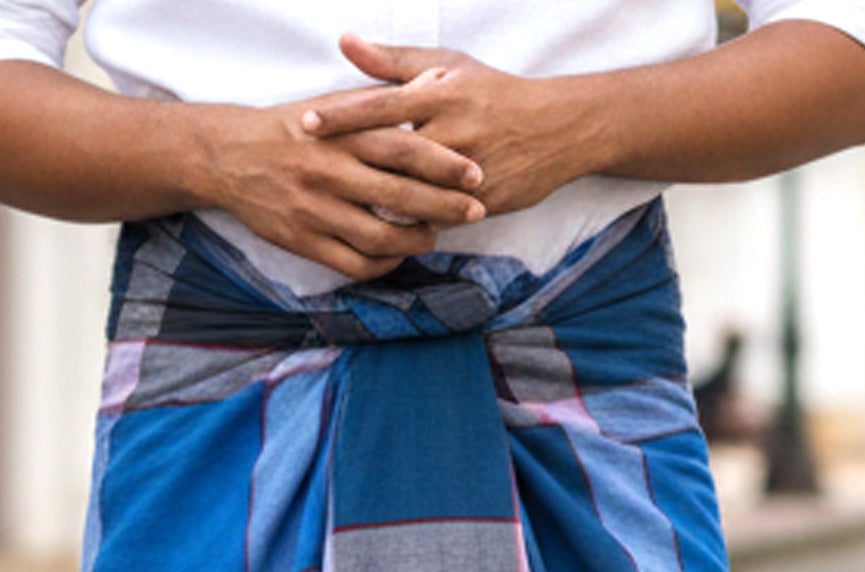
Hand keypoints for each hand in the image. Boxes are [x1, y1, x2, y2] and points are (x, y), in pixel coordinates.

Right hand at [197, 97, 485, 280]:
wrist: (229, 157)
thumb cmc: (292, 128)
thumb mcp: (335, 103)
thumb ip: (386, 98)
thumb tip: (439, 79)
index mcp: (341, 134)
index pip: (402, 147)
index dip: (443, 163)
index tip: (476, 173)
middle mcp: (330, 171)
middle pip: (398, 194)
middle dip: (444, 206)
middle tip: (476, 210)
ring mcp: (315, 210)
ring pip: (379, 235)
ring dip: (415, 240)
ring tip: (436, 235)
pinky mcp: (303, 241)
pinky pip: (353, 263)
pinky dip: (382, 264)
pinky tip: (398, 255)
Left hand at [302, 35, 588, 219]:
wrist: (557, 130)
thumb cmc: (492, 93)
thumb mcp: (447, 66)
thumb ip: (392, 60)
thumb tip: (345, 42)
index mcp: (441, 93)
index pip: (382, 103)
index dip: (344, 115)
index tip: (307, 124)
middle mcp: (453, 131)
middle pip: (392, 154)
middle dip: (350, 166)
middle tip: (310, 174)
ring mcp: (467, 171)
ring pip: (413, 193)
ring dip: (376, 204)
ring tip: (335, 210)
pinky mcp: (482, 202)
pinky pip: (437, 218)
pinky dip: (410, 226)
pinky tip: (378, 235)